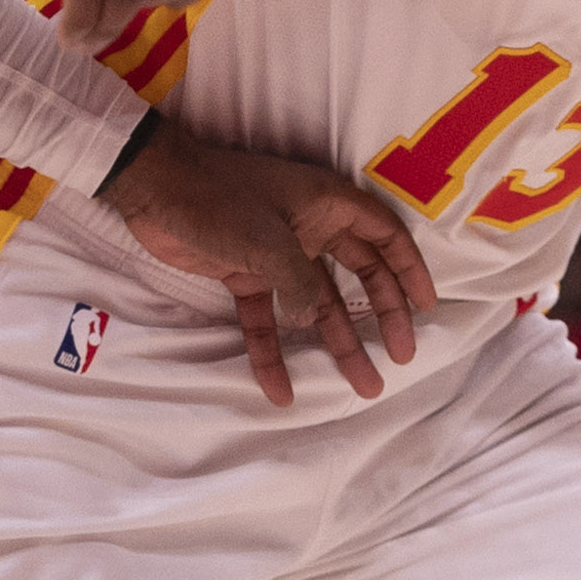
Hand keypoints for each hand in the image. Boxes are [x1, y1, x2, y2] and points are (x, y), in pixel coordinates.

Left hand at [101, 122, 436, 405]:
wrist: (152, 188)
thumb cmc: (218, 200)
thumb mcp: (268, 241)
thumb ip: (300, 284)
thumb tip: (312, 320)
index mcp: (328, 204)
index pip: (385, 237)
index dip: (410, 270)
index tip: (428, 309)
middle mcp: (310, 228)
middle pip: (359, 276)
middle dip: (382, 317)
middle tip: (400, 358)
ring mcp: (277, 253)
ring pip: (317, 305)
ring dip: (338, 344)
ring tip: (362, 387)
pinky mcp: (245, 274)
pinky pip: (266, 319)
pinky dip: (272, 352)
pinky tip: (280, 391)